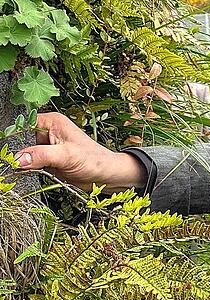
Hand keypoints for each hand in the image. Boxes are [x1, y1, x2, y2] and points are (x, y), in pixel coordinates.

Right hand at [14, 112, 146, 190]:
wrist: (108, 177)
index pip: (23, 124)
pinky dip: (33, 170)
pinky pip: (33, 164)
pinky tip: (43, 172)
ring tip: (42, 168)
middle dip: (22, 153)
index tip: (11, 153)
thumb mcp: (66, 156)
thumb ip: (41, 155)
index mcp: (52, 122)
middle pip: (21, 140)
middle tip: (26, 163)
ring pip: (26, 154)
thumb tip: (18, 159)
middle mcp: (49, 132)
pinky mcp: (50, 160)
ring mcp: (49, 147)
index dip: (14, 137)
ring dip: (28, 163)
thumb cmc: (95, 161)